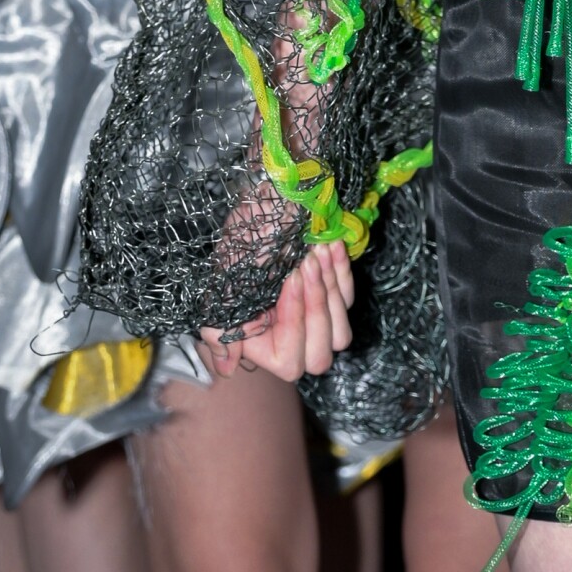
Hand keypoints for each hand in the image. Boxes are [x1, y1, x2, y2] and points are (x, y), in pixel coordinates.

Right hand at [200, 243, 355, 381]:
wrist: (264, 203)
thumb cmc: (242, 243)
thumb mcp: (223, 287)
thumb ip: (221, 331)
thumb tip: (227, 369)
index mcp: (263, 343)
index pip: (289, 362)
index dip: (294, 324)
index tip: (290, 279)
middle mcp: (292, 336)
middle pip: (319, 356)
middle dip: (316, 309)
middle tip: (306, 266)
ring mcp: (316, 318)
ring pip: (341, 335)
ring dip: (331, 292)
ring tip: (317, 254)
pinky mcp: (335, 294)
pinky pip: (349, 299)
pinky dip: (343, 273)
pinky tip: (331, 246)